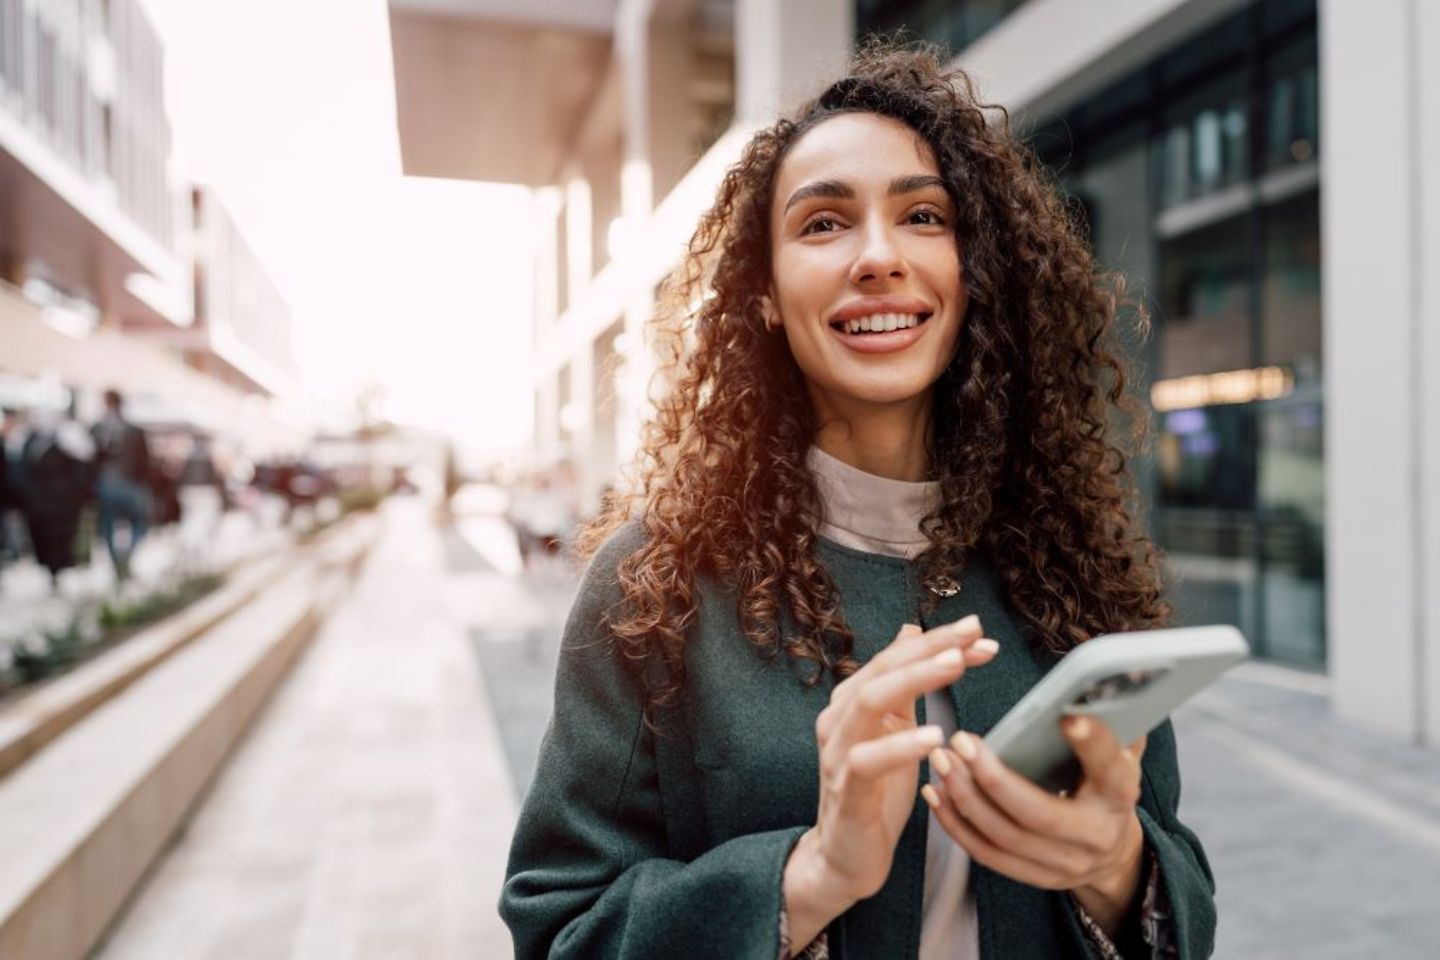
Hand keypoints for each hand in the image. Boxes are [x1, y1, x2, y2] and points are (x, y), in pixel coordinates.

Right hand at [782, 616, 998, 947]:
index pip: (892, 658)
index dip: (934, 641)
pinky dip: (900, 745)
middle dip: (929, 649)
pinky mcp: (846, 791)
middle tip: (971, 635)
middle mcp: (839, 720)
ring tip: (955, 666)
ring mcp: (838, 754)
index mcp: (852, 702)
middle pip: (881, 669)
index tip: (977, 632)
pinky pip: (866, 760)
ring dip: (914, 680)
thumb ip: (902, 684)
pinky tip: (934, 736)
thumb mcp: (894, 730)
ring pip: (869, 702)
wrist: (846, 855)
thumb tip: (911, 630)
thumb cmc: (876, 791)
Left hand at [922, 715, 1146, 936]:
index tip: (1067, 716)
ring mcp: (1065, 863)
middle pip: (1039, 813)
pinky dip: (957, 824)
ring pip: (1005, 836)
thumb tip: (1098, 680)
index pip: (1109, 768)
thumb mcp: (1116, 754)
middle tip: (961, 740)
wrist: (1113, 853)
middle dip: (993, 778)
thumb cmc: (1103, 785)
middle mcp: (1095, 834)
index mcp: (1120, 794)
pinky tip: (936, 794)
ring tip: (942, 760)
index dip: (1091, 744)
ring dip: (965, 797)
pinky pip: (988, 854)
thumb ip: (1110, 722)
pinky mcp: (1036, 877)